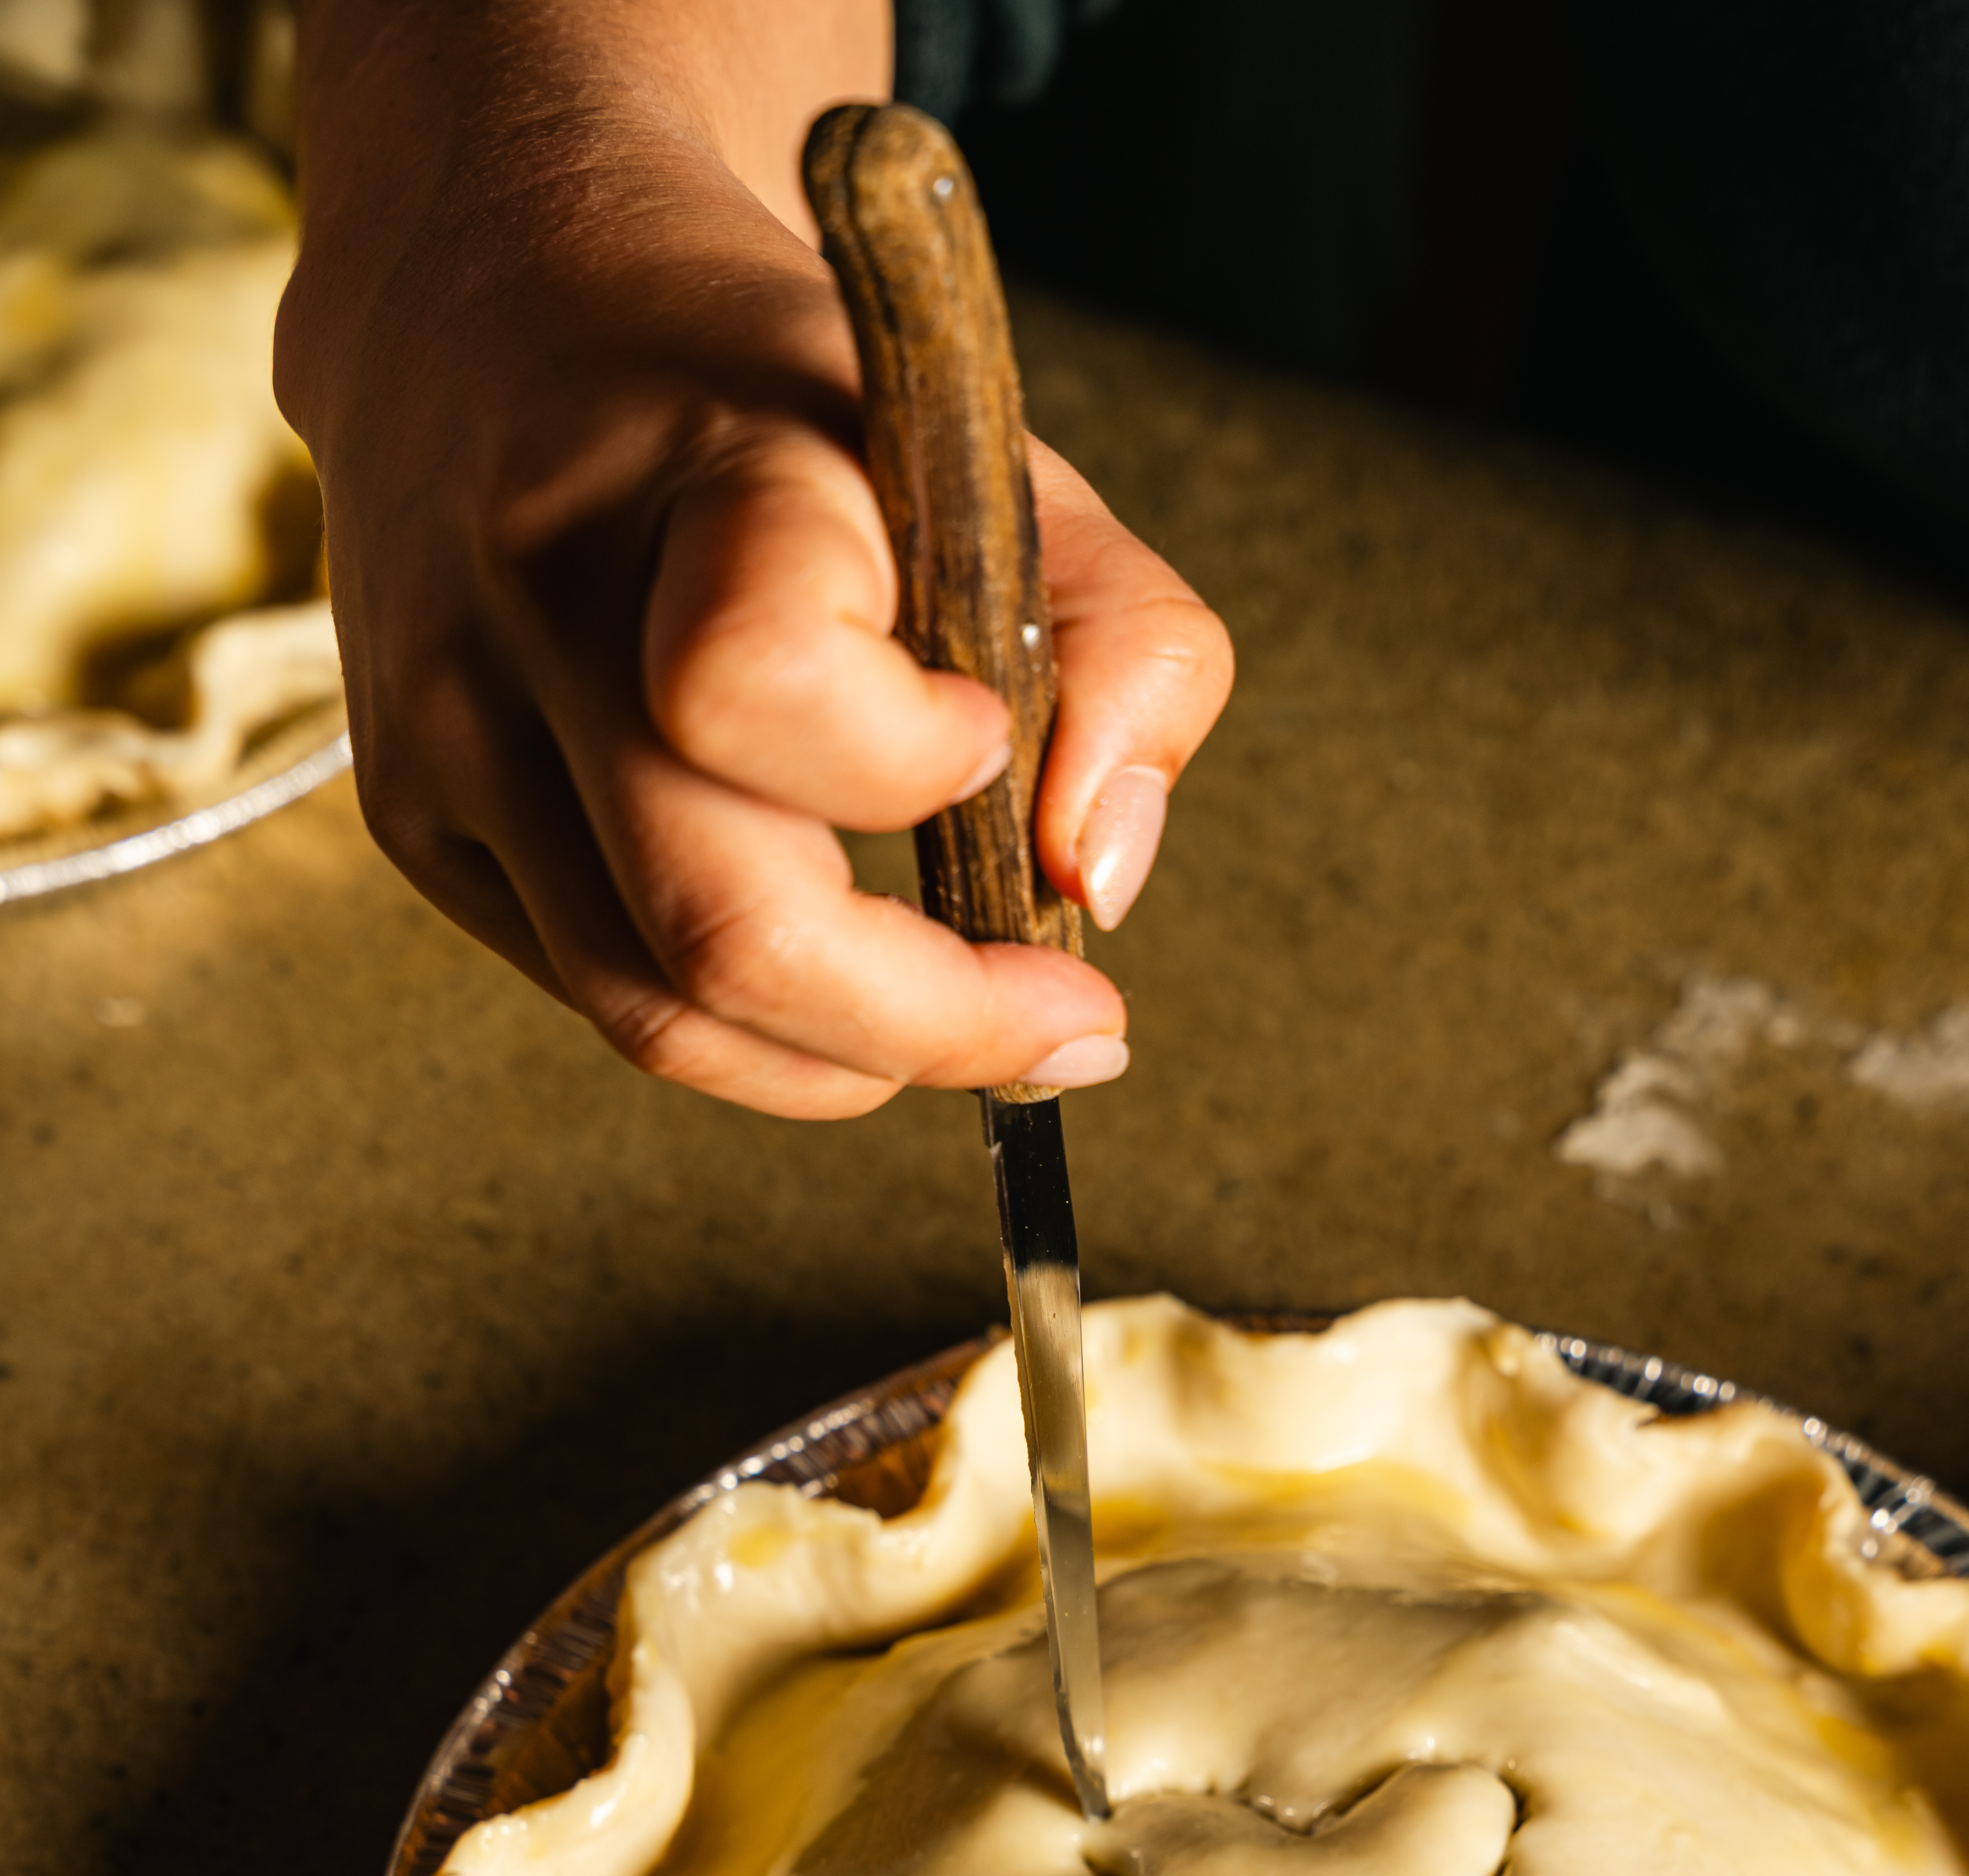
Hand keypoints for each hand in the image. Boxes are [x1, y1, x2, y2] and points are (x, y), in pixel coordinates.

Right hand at [278, 1, 1232, 1119]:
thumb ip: (1134, 653)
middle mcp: (539, 609)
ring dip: (850, 1061)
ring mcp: (447, 730)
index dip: (907, 763)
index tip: (988, 739)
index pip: (755, 677)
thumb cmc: (783, 397)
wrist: (493, 299)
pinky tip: (832, 970)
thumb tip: (1095, 880)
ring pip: (657, 1013)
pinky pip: (606, 997)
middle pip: (723, 931)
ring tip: (966, 1021)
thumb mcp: (1004, 461)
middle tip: (1069, 1028)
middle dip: (934, 1026)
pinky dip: (752, 1027)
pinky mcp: (414, 821)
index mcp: (700, 477)